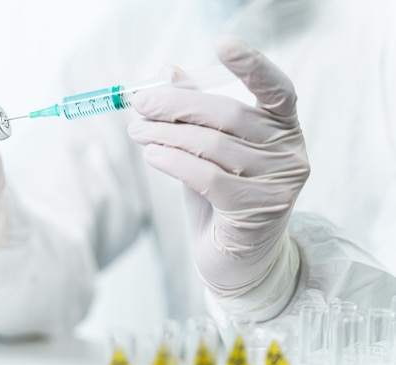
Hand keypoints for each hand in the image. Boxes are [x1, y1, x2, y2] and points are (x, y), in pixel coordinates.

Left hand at [128, 36, 309, 305]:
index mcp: (284, 130)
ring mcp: (276, 184)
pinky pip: (204, 175)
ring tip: (136, 131)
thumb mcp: (211, 152)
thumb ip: (198, 115)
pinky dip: (171, 160)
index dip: (252, 65)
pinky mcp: (254, 211)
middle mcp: (289, 153)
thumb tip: (172, 72)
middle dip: (176, 105)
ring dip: (164, 134)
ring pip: (211, 145)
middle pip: (229, 114)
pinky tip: (151, 155)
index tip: (223, 44)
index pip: (278, 89)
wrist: (238, 260)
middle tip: (140, 105)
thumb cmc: (224, 198)